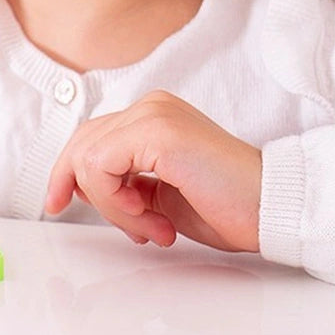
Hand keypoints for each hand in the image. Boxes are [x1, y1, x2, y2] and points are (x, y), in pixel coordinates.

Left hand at [45, 91, 260, 252]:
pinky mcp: (157, 132)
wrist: (275, 210)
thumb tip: (81, 189)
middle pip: (82, 144)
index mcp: (151, 116)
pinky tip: (152, 219)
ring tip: (153, 227)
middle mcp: (148, 107)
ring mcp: (152, 114)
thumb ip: (124, 183)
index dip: (68, 171)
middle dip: (85, 192)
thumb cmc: (229, 206)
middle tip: (122, 227)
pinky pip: (100, 167)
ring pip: (88, 158)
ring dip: (112, 206)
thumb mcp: (159, 195)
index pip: (90, 137)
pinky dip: (116, 202)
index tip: (59, 203)